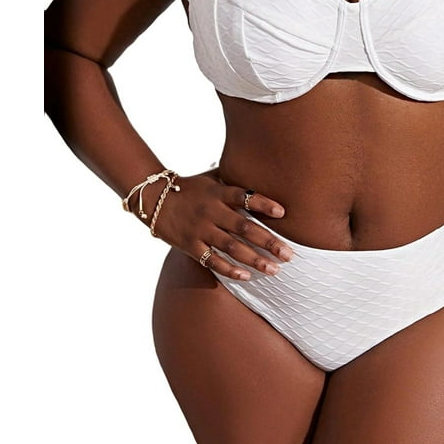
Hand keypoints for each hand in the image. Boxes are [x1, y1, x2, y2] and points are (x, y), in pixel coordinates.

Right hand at [135, 168, 293, 278]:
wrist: (154, 199)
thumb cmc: (191, 188)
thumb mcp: (212, 178)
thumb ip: (234, 178)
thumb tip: (261, 168)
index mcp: (218, 193)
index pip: (243, 196)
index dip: (263, 203)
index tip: (282, 212)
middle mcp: (211, 211)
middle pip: (243, 227)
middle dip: (268, 241)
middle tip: (289, 254)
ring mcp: (200, 230)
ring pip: (231, 247)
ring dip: (254, 260)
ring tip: (274, 269)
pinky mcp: (190, 245)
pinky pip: (211, 260)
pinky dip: (229, 269)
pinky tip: (247, 276)